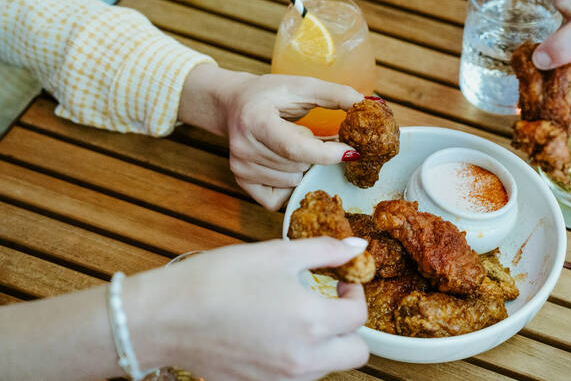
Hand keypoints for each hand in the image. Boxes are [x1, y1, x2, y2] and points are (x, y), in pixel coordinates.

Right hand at [126, 237, 370, 380]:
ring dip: (327, 343)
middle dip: (350, 327)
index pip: (358, 314)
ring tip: (301, 315)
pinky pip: (298, 377)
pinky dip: (300, 358)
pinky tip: (277, 333)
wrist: (165, 317)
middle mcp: (303, 359)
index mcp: (313, 322)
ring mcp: (282, 379)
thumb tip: (357, 248)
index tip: (340, 279)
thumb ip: (324, 250)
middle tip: (329, 302)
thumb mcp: (277, 254)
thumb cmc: (219, 280)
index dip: (355, 290)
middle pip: (355, 353)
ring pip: (328, 367)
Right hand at [179, 65, 362, 209]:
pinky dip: (290, 184)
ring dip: (303, 166)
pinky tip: (285, 163)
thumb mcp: (302, 86)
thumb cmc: (269, 94)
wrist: (233, 104)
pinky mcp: (242, 182)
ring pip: (293, 182)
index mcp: (255, 120)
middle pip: (299, 166)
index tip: (351, 150)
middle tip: (312, 135)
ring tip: (294, 144)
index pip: (296, 148)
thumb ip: (336, 95)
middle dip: (315, 154)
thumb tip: (371, 105)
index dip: (327, 153)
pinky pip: (280, 197)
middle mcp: (243, 147)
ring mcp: (240, 168)